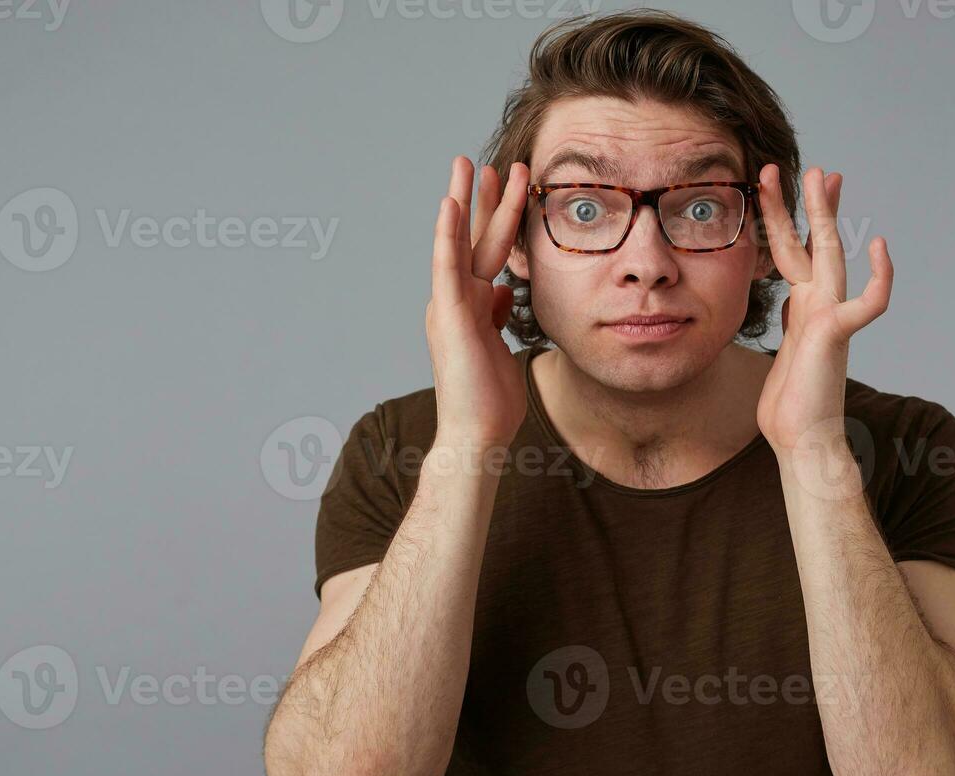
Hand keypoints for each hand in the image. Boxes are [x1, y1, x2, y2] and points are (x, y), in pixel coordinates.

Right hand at [426, 156, 529, 449]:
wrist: (477, 435)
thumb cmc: (490, 401)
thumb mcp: (501, 347)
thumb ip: (498, 317)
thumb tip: (503, 292)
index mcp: (471, 307)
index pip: (487, 253)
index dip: (496, 219)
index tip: (508, 186)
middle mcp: (457, 300)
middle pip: (473, 239)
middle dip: (483, 199)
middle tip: (489, 160)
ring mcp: (451, 306)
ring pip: (460, 244)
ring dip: (465, 202)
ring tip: (468, 164)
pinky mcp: (450, 317)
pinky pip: (447, 268)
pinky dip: (446, 236)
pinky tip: (449, 205)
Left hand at [754, 164, 893, 454]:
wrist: (801, 441)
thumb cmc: (790, 408)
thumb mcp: (783, 352)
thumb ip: (789, 324)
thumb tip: (788, 307)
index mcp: (803, 309)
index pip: (794, 255)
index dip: (786, 222)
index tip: (780, 192)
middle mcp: (819, 306)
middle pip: (813, 244)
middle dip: (808, 205)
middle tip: (808, 167)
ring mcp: (829, 316)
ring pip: (829, 256)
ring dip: (825, 215)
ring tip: (823, 177)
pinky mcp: (837, 334)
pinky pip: (869, 302)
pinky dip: (880, 277)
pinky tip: (881, 248)